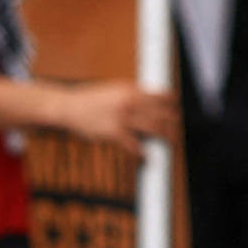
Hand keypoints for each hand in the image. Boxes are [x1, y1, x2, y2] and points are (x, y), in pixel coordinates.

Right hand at [56, 81, 176, 154]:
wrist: (69, 107)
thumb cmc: (92, 99)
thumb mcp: (115, 90)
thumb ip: (133, 95)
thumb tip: (152, 100)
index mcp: (132, 90)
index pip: (161, 96)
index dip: (173, 104)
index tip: (178, 109)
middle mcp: (130, 103)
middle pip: (162, 114)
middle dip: (173, 122)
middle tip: (178, 129)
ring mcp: (123, 119)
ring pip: (154, 129)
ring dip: (166, 136)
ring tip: (172, 141)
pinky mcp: (114, 133)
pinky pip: (134, 146)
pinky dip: (142, 153)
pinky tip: (146, 157)